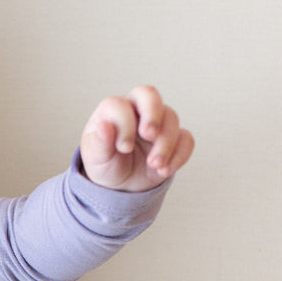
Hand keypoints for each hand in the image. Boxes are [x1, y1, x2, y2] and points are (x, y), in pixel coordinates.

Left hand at [79, 86, 193, 191]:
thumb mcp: (96, 158)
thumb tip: (104, 126)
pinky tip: (165, 170)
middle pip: (150, 95)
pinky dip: (179, 155)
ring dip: (165, 144)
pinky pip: (186, 139)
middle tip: (149, 136)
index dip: (125, 123)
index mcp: (114, 111)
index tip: (123, 147)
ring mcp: (158, 122)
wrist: (121, 184)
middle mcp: (137, 111)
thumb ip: (99, 142)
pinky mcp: (174, 139)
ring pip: (171, 118)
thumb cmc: (106, 165)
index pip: (121, 104)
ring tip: (154, 165)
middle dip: (152, 115)